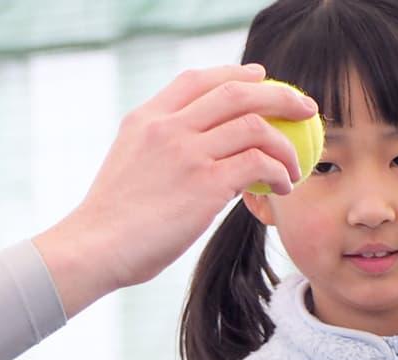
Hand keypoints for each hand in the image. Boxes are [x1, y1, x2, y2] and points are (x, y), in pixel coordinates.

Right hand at [32, 65, 319, 314]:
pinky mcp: (205, 184)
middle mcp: (168, 127)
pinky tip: (283, 186)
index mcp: (146, 119)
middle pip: (236, 93)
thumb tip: (208, 161)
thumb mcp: (129, 167)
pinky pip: (258, 164)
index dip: (234, 74)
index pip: (197, 80)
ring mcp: (187, 153)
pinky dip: (279, 171)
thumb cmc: (110, 223)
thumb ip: (163, 152)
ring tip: (295, 166)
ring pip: (255, 126)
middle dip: (278, 95)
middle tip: (303, 108)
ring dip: (286, 144)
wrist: (94, 248)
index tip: (259, 78)